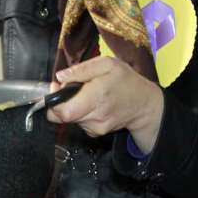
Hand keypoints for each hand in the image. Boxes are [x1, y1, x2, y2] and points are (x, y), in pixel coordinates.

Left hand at [50, 57, 164, 151]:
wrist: (144, 104)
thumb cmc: (126, 81)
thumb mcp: (107, 64)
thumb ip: (82, 69)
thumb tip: (60, 76)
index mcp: (97, 97)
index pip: (63, 112)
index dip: (53, 101)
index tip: (57, 87)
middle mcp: (95, 116)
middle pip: (62, 116)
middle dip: (61, 102)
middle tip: (71, 88)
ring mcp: (96, 128)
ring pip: (70, 119)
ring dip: (72, 107)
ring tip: (87, 95)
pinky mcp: (96, 133)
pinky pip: (79, 123)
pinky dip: (80, 113)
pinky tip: (92, 105)